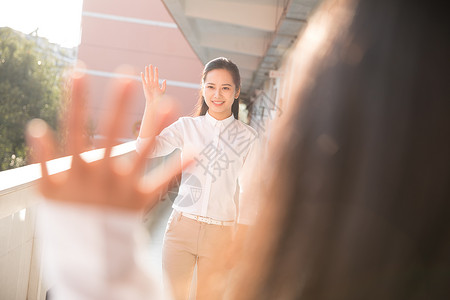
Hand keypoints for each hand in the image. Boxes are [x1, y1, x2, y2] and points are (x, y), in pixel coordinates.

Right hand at [26, 71, 186, 211]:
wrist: (84, 251)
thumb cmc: (66, 215)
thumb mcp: (47, 190)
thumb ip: (43, 159)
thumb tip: (36, 127)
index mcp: (76, 168)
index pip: (74, 126)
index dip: (75, 100)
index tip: (78, 73)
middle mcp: (101, 173)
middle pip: (109, 132)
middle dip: (117, 104)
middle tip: (126, 76)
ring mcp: (121, 186)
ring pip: (141, 153)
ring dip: (155, 129)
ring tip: (168, 104)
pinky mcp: (139, 199)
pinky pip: (161, 182)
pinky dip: (177, 168)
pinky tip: (194, 152)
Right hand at [141, 64, 165, 104]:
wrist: (154, 101)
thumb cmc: (159, 97)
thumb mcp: (163, 91)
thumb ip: (164, 85)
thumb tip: (164, 80)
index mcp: (156, 84)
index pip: (156, 76)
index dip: (156, 72)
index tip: (156, 67)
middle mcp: (152, 83)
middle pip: (151, 75)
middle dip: (151, 70)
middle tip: (150, 65)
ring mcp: (148, 84)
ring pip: (147, 76)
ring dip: (147, 72)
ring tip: (147, 67)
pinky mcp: (145, 86)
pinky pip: (143, 80)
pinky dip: (142, 77)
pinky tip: (142, 73)